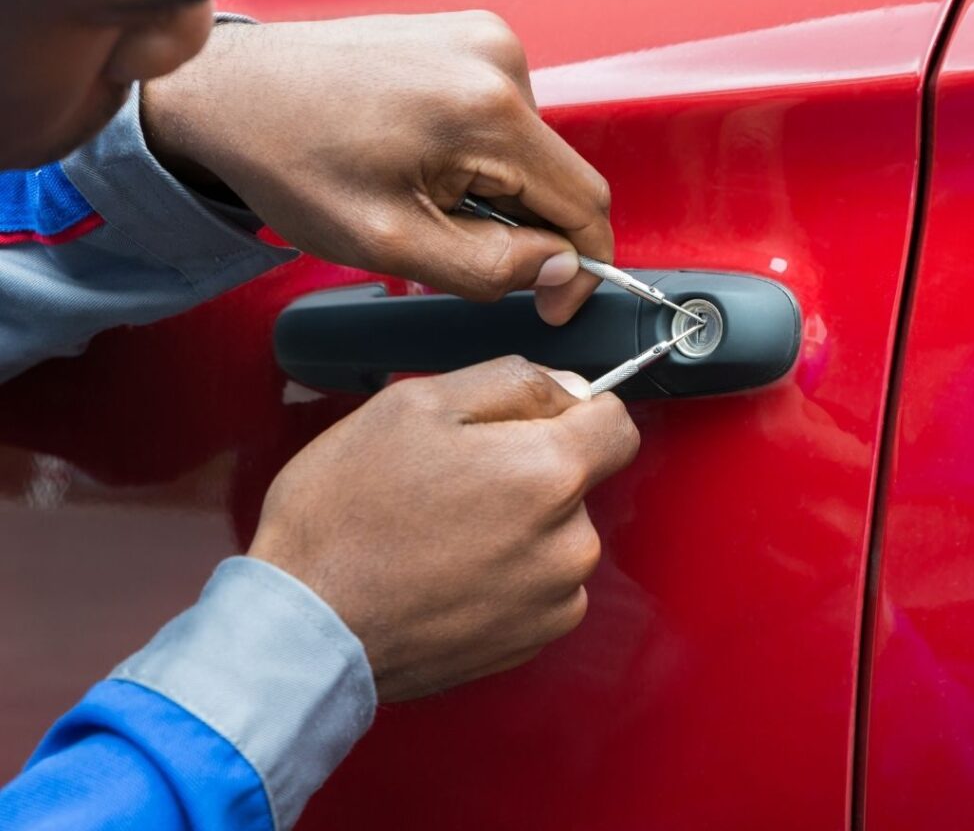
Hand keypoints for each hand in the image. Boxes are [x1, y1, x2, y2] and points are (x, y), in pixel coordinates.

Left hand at [143, 12, 612, 324]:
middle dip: (523, 228)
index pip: (585, 201)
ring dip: (495, 192)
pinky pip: (502, 118)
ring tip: (419, 194)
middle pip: (556, 176)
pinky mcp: (465, 36)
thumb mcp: (389, 243)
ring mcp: (482, 38)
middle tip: (448, 246)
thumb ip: (489, 268)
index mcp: (489, 109)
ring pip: (529, 152)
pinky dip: (478, 156)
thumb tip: (561, 268)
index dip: (581, 266)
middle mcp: (499, 57)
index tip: (553, 304)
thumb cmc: (293, 161)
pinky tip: (419, 160)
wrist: (233, 91)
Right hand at [247, 358, 639, 700]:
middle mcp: (569, 545)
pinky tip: (447, 568)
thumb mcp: (416, 404)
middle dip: (530, 466)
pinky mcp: (529, 642)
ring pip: (558, 533)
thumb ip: (511, 381)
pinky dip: (506, 571)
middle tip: (454, 474)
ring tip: (441, 527)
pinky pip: (540, 585)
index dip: (574, 408)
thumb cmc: (347, 514)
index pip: (617, 423)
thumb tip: (569, 387)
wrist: (304, 626)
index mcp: (549, 474)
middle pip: (579, 479)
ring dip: (518, 522)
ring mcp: (552, 602)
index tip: (532, 418)